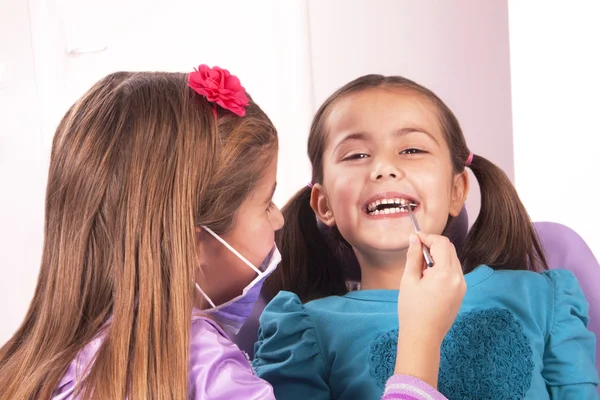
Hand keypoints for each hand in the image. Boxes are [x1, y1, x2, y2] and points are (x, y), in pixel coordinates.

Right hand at [394, 232, 465, 386]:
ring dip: (438, 255)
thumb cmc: (412, 310)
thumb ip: (413, 256)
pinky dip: (443, 266)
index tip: (415, 237)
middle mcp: (458, 277)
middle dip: (433, 244)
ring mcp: (462, 286)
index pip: (441, 243)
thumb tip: (414, 238)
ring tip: (421, 266)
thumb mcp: (408, 280)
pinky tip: (429, 276)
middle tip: (416, 250)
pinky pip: (454, 271)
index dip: (428, 236)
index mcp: (444, 273)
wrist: (423, 337)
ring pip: (453, 259)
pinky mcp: (461, 292)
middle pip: (449, 249)